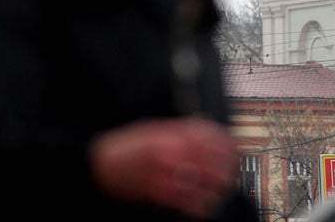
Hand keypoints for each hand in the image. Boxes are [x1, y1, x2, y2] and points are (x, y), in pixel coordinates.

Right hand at [89, 117, 238, 217]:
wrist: (101, 163)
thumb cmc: (125, 146)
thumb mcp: (152, 128)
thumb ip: (178, 130)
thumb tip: (202, 128)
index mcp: (168, 135)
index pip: (207, 136)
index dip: (225, 141)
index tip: (233, 145)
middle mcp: (170, 154)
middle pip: (211, 160)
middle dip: (228, 165)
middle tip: (233, 168)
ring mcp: (165, 175)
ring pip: (203, 184)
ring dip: (218, 187)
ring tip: (224, 187)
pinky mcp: (159, 194)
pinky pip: (188, 203)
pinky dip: (202, 205)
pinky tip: (207, 204)